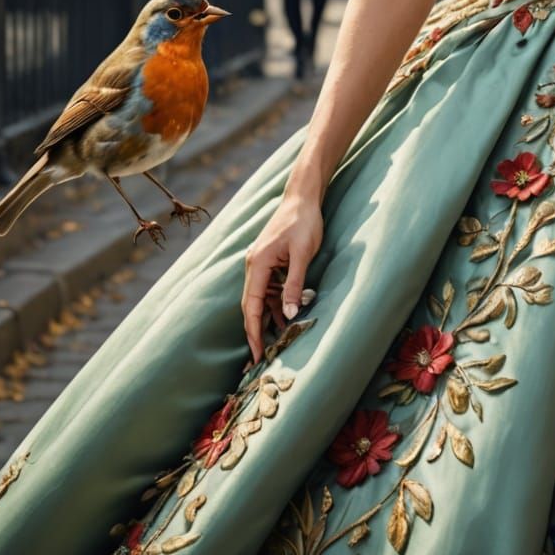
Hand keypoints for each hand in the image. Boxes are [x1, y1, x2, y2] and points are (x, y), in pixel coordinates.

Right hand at [241, 191, 323, 364]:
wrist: (303, 198)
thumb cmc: (304, 222)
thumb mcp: (303, 255)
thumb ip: (294, 285)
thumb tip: (289, 315)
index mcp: (258, 263)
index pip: (251, 305)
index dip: (253, 330)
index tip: (257, 352)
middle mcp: (254, 265)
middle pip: (250, 305)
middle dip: (255, 330)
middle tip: (260, 355)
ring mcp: (260, 263)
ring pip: (259, 298)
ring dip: (266, 318)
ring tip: (275, 341)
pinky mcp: (269, 262)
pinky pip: (267, 289)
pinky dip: (273, 303)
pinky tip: (283, 317)